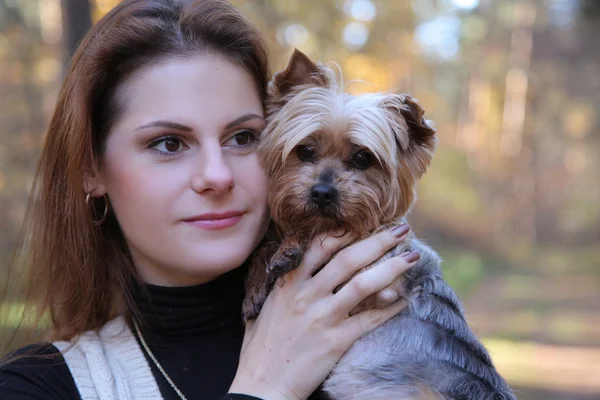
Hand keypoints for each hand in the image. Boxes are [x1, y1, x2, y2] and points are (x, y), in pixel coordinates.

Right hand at [228, 225, 416, 399]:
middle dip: (378, 240)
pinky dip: (390, 307)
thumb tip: (294, 267)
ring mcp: (323, 317)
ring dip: (392, 267)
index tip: (364, 223)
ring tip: (412, 257)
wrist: (263, 385)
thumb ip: (282, 285)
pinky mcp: (337, 341)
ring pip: (363, 284)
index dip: (345, 232)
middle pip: (348, 258)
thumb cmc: (261, 348)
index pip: (319, 247)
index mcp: (288, 283)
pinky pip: (370, 319)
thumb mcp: (265, 307)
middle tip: (401, 229)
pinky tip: (405, 298)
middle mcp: (306, 295)